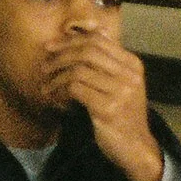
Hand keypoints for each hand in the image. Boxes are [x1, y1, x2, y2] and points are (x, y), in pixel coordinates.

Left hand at [55, 31, 165, 180]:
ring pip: (78, 70)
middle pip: (87, 51)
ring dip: (56, 76)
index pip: (98, 40)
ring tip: (46, 84)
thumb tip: (93, 34)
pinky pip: (75, 89)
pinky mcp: (108, 109)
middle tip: (45, 65)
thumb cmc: (124, 114)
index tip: (51, 46)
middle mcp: (129, 75)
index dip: (70, 40)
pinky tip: (54, 96)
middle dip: (60, 55)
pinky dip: (60, 90)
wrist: (136, 146)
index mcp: (133, 65)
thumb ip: (109, 62)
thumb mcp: (122, 83)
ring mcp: (120, 92)